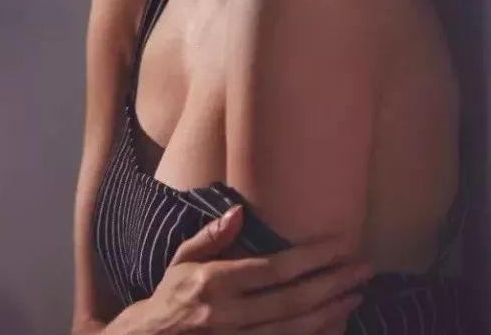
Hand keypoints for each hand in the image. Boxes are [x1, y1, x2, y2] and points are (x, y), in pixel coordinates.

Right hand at [148, 205, 372, 332]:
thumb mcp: (182, 260)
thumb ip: (211, 237)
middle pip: (292, 301)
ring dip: (330, 313)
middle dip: (332, 284)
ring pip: (294, 330)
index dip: (309, 257)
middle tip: (363, 270)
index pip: (273, 269)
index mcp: (215, 282)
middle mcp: (229, 314)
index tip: (339, 245)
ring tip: (357, 296)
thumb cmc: (171, 296)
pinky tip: (334, 325)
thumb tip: (239, 212)